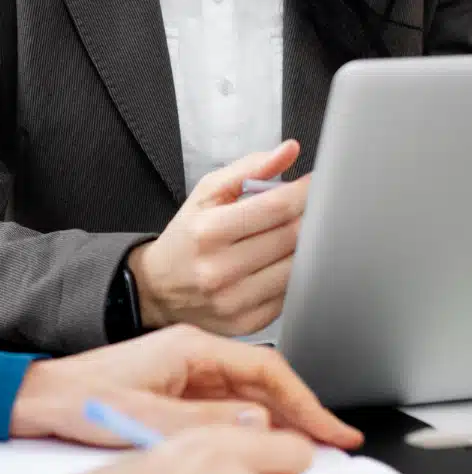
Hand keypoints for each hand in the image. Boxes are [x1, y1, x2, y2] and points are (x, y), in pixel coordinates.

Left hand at [9, 322, 360, 448]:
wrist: (42, 399)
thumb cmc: (84, 400)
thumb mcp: (149, 419)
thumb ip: (208, 423)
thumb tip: (261, 426)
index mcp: (190, 347)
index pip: (266, 368)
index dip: (304, 400)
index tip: (331, 428)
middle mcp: (193, 354)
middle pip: (263, 381)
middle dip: (301, 412)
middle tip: (336, 444)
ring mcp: (185, 372)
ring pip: (248, 395)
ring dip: (279, 421)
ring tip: (310, 452)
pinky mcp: (176, 390)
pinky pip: (227, 407)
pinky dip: (251, 427)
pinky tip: (265, 448)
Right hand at [130, 140, 308, 334]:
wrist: (158, 288)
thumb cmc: (187, 236)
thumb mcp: (206, 194)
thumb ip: (248, 168)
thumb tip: (289, 150)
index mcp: (208, 231)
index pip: (275, 207)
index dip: (304, 192)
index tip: (315, 184)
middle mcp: (219, 269)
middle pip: (291, 237)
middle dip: (308, 217)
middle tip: (310, 208)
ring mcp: (234, 300)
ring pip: (297, 267)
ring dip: (305, 247)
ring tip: (295, 235)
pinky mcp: (247, 322)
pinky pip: (290, 295)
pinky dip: (293, 275)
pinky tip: (282, 263)